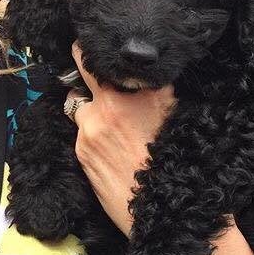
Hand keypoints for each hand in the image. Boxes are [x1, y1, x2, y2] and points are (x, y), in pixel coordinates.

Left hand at [69, 41, 176, 234]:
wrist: (164, 210)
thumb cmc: (178, 163)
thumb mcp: (177, 114)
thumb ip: (159, 87)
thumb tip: (146, 69)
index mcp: (142, 91)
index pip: (106, 58)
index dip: (96, 49)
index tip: (94, 44)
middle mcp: (112, 103)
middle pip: (81, 67)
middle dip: (82, 63)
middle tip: (86, 64)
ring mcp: (91, 126)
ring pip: (76, 101)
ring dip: (86, 104)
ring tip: (103, 117)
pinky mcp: (81, 148)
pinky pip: (78, 128)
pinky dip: (88, 130)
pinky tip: (106, 144)